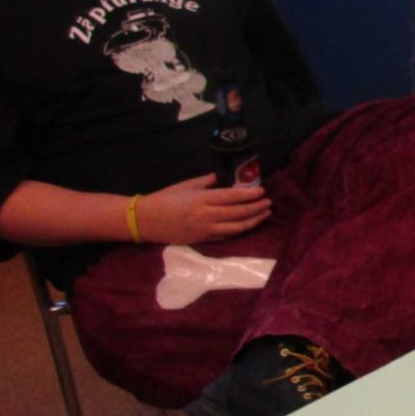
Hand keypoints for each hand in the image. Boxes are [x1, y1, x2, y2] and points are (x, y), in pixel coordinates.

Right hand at [134, 174, 271, 244]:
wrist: (146, 220)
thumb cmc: (166, 199)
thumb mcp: (187, 185)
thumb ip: (208, 181)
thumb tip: (226, 176)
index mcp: (202, 199)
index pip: (232, 197)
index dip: (249, 195)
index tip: (262, 191)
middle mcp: (206, 215)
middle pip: (238, 212)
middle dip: (256, 208)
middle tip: (268, 202)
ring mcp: (205, 230)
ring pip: (236, 227)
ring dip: (253, 220)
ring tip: (265, 214)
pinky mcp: (203, 239)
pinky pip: (226, 235)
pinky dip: (240, 230)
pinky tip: (249, 224)